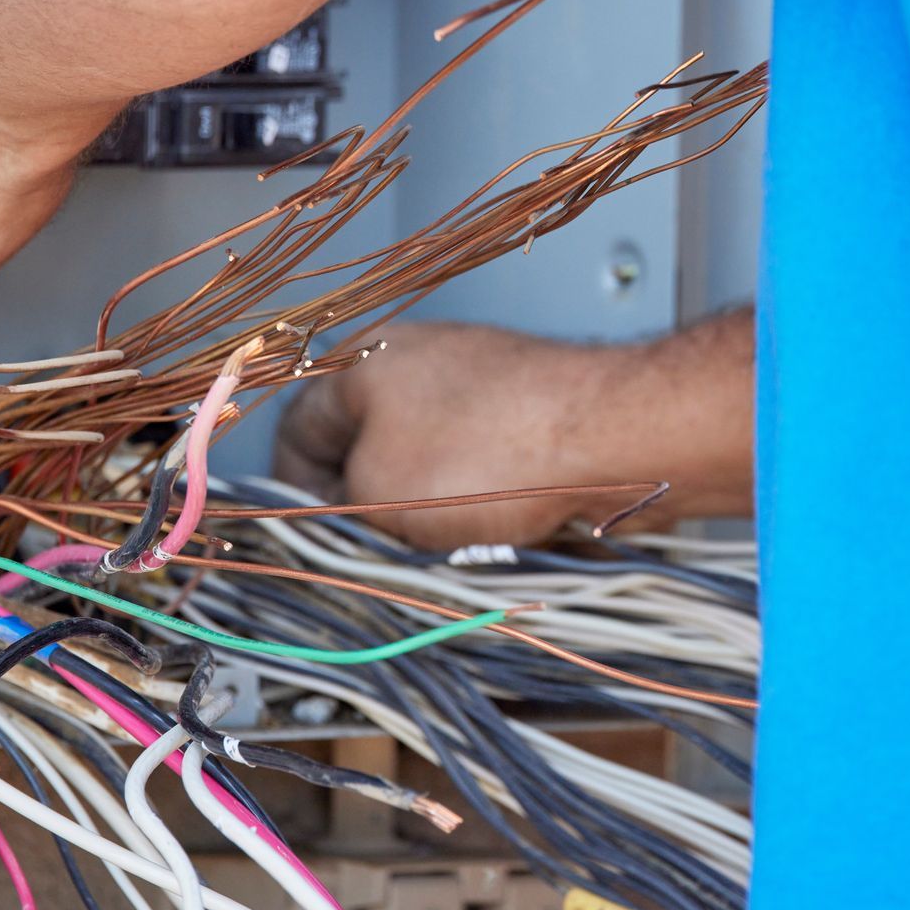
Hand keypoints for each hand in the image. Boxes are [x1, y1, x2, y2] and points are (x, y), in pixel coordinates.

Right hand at [273, 323, 636, 548]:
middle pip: (368, 450)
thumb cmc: (491, 454)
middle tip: (381, 549)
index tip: (312, 537)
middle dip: (371, 507)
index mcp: (365, 361)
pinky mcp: (529, 412)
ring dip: (430, 515)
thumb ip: (331, 507)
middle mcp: (421, 361)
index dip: (297, 492)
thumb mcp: (374, 496)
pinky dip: (483, 505)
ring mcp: (480, 384)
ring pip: (428, 468)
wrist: (612, 440)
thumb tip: (323, 519)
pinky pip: (484, 471)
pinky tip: (498, 532)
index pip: (298, 430)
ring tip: (448, 544)